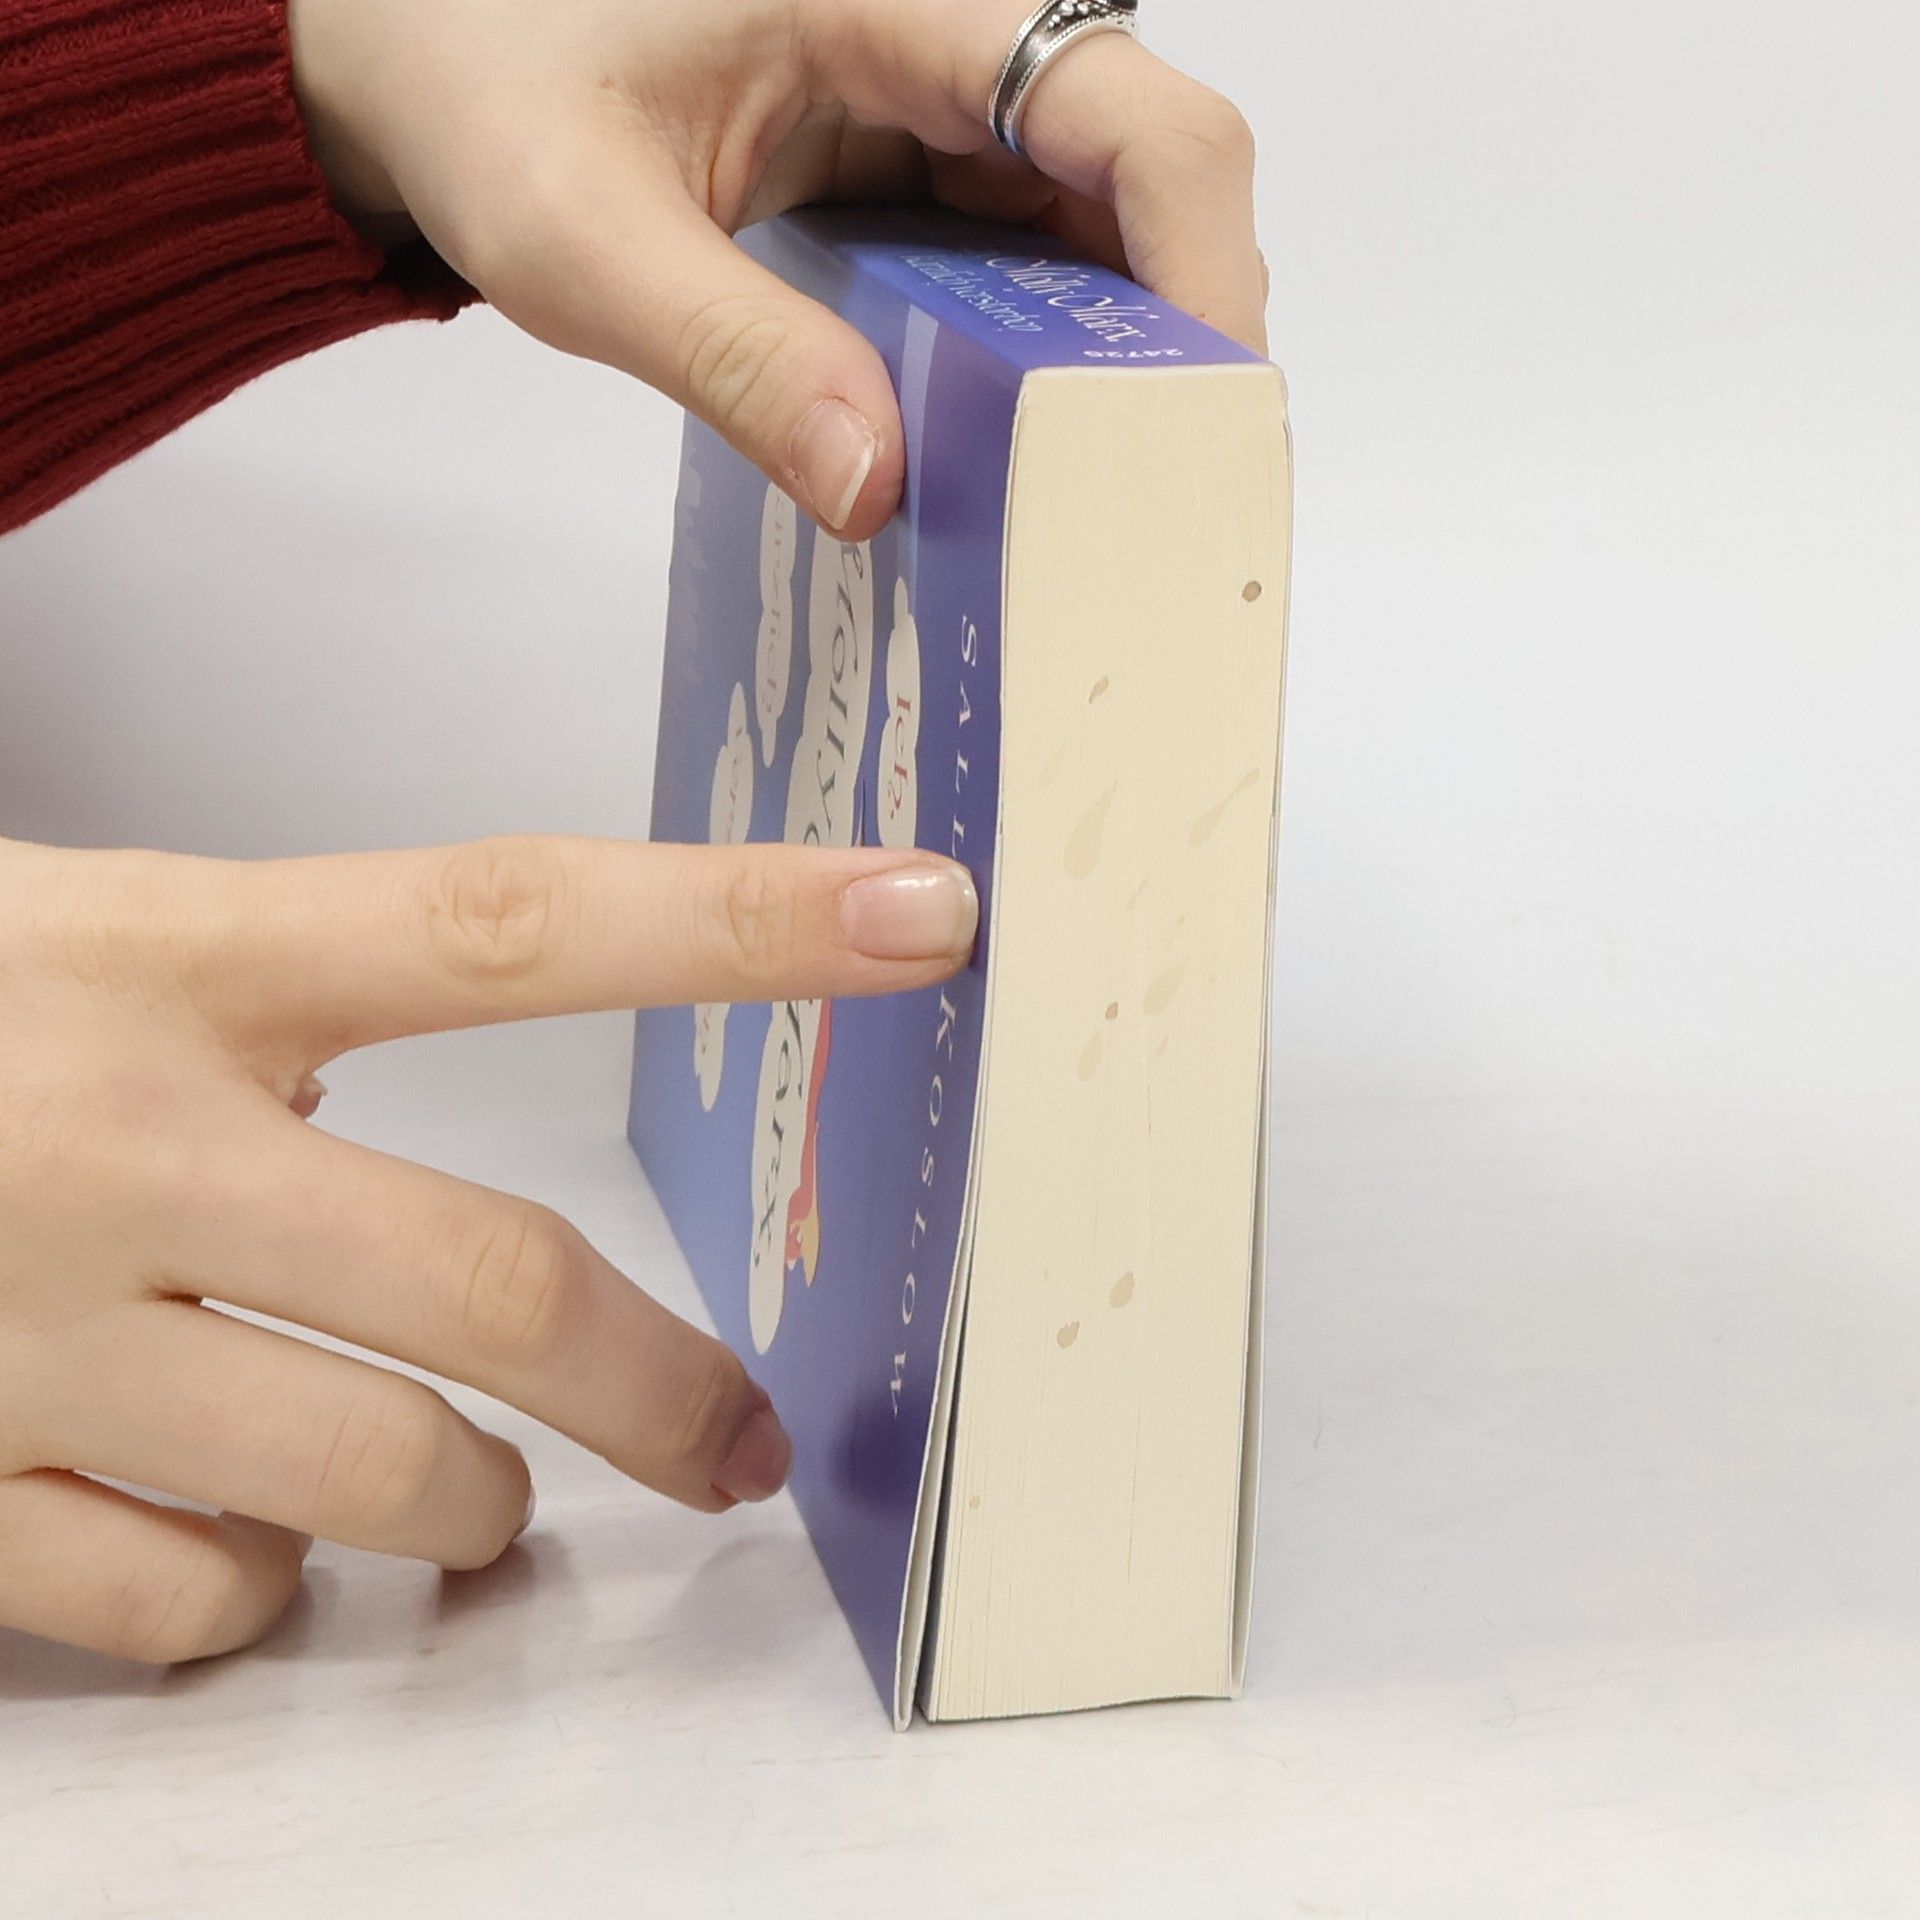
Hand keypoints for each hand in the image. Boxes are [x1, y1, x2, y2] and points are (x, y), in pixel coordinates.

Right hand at [0, 834, 974, 1662]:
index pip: (519, 919)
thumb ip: (301, 1014)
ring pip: (368, 1478)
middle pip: (491, 1284)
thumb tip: (506, 1156)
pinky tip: (225, 1517)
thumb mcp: (103, 947)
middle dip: (655, 1389)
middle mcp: (114, 1142)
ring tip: (463, 1481)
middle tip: (735, 1442)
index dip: (740, 919)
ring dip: (461, 1503)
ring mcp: (17, 1333)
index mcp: (176, 957)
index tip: (926, 913)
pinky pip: (191, 1598)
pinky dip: (256, 1583)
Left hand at [288, 0, 1265, 538]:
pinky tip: (1009, 458)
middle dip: (1166, 348)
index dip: (1202, 266)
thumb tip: (881, 487)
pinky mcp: (922, 169)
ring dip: (1108, 370)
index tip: (1201, 421)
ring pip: (1103, 235)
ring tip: (1090, 508)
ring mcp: (945, 108)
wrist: (427, 54)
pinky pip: (1029, 266)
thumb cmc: (483, 91)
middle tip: (1151, 511)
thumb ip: (732, 355)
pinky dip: (1037, 366)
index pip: (1132, 112)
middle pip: (1151, 181)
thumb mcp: (583, 238)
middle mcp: (954, 38)